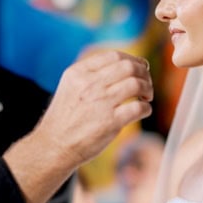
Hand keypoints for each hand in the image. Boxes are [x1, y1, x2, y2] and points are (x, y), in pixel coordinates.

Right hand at [4, 50, 152, 202]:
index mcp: (79, 73)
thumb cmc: (65, 118)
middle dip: (144, 74)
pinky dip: (146, 108)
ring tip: (146, 97)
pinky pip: (139, 108)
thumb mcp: (70, 87)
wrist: (54, 146)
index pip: (114, 56)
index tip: (140, 68)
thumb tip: (126, 66)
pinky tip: (143, 111)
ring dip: (148, 89)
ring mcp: (101, 103)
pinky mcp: (111, 122)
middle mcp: (89, 84)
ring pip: (136, 84)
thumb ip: (92, 75)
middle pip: (129, 67)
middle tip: (146, 84)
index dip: (133, 61)